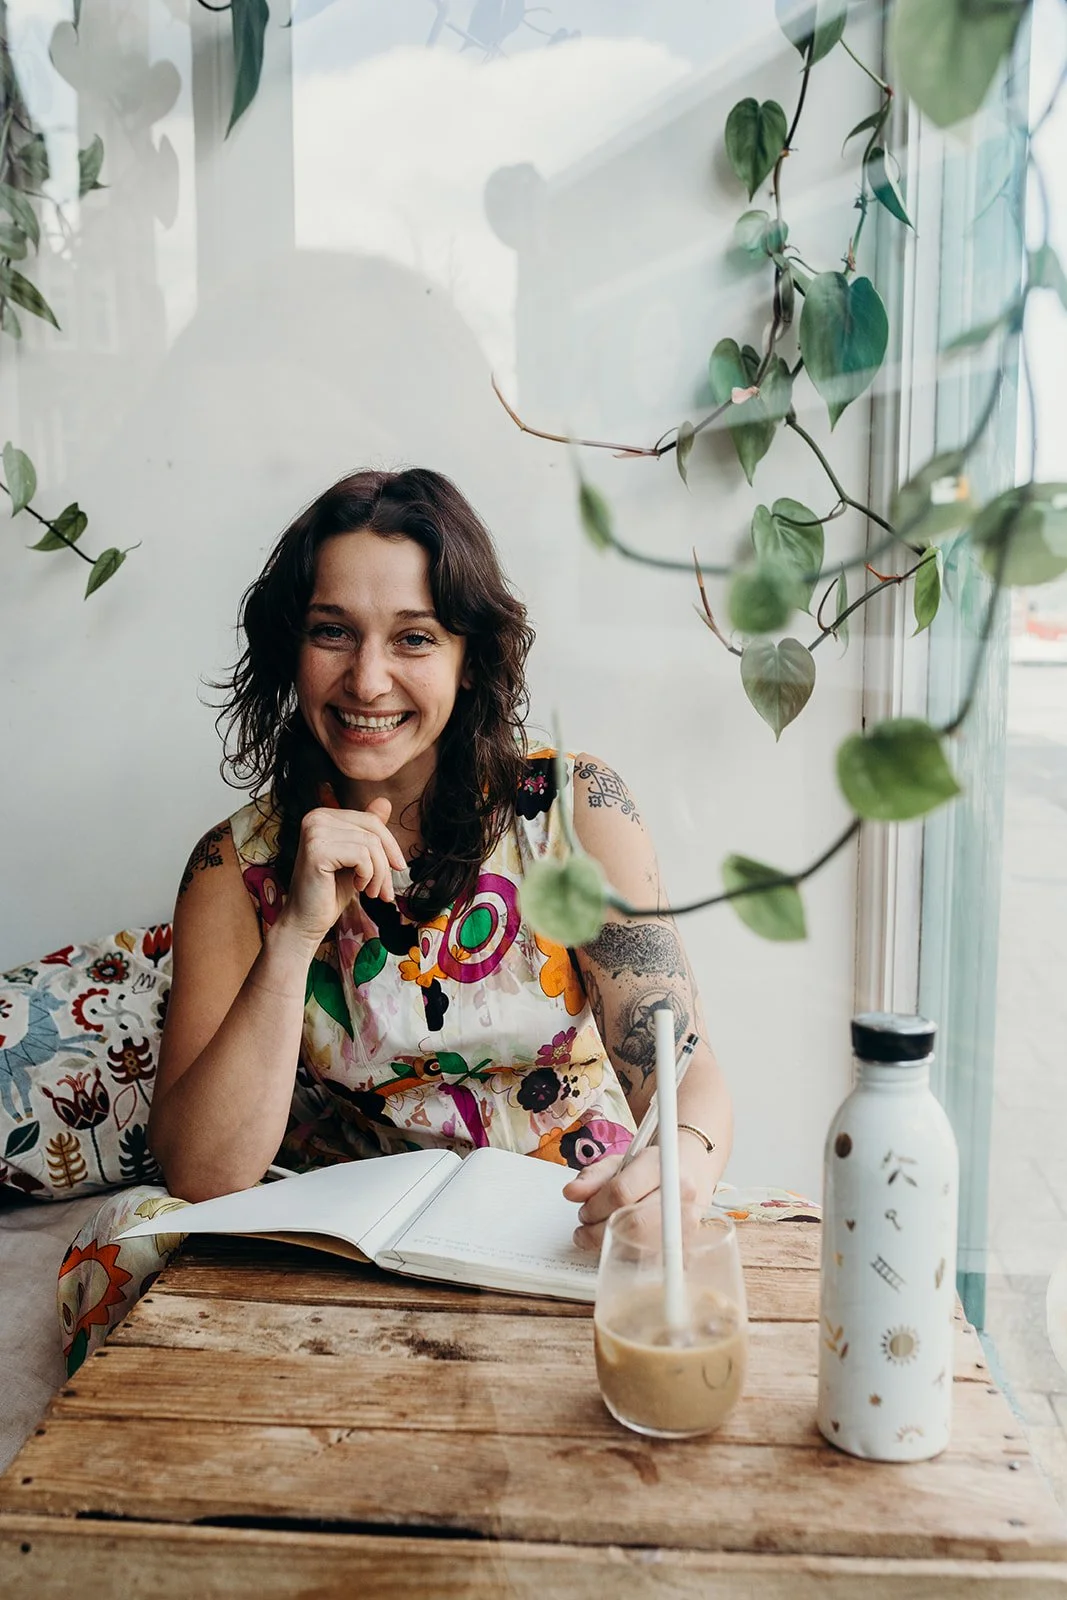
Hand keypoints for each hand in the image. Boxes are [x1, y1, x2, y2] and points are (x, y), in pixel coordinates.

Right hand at [274, 797, 406, 951]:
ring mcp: (314, 831)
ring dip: (379, 874)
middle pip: (373, 830)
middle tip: (385, 890)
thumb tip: (385, 801)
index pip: (371, 819)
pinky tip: (358, 888)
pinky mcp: (317, 850)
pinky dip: (368, 876)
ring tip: (371, 892)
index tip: (397, 868)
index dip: (390, 845)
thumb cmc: (331, 891)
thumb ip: (367, 830)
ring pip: (370, 844)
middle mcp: (315, 817)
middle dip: (386, 862)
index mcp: (323, 815)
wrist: (307, 921)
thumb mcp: (357, 858)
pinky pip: (362, 856)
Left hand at [562, 1136, 715, 1252]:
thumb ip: (593, 1177)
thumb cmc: (652, 1168)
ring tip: (598, 1236)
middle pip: (633, 1225)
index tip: (584, 1211)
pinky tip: (621, 1246)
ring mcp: (687, 1225)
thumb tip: (571, 1193)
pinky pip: (651, 1263)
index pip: (622, 1192)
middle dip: (599, 1231)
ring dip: (611, 1247)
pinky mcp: (687, 1247)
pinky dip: (629, 1257)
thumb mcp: (620, 1161)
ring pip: (641, 1249)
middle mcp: (680, 1197)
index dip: (595, 1206)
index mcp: (663, 1168)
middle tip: (586, 1228)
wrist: (691, 1172)